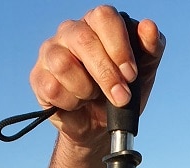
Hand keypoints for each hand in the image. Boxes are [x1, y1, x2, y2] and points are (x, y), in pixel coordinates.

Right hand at [29, 6, 164, 143]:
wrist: (100, 127)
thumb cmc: (120, 93)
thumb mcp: (143, 74)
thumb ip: (151, 49)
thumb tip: (149, 28)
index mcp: (98, 25)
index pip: (104, 17)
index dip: (119, 47)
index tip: (130, 74)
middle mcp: (72, 32)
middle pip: (83, 40)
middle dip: (106, 74)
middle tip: (121, 97)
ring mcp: (51, 52)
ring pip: (63, 63)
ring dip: (85, 89)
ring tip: (92, 97)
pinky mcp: (39, 78)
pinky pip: (52, 88)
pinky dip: (70, 103)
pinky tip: (77, 104)